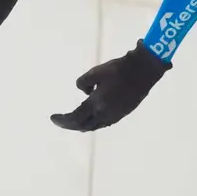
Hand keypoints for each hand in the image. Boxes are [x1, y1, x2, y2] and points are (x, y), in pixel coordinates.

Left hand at [50, 41, 170, 132]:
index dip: (62, 120)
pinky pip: (103, 122)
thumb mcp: (96, 72)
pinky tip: (91, 115)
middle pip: (83, 126)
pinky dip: (93, 121)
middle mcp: (104, 114)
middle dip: (70, 124)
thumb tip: (83, 91)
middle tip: (61, 121)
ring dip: (82, 124)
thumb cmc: (119, 69)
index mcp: (96, 105)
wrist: (143, 71)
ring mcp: (114, 116)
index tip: (53, 117)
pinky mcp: (122, 113)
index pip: (74, 118)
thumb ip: (84, 82)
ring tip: (74, 120)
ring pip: (94, 126)